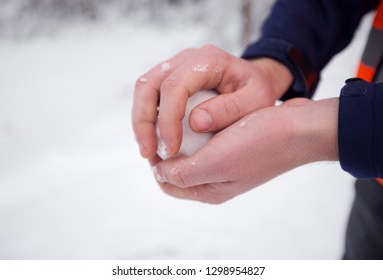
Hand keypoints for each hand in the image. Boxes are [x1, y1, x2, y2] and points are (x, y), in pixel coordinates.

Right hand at [132, 45, 292, 158]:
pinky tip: (153, 140)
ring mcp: (176, 66)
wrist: (256, 80)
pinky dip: (147, 119)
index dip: (167, 120)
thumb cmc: (257, 91)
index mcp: (207, 60)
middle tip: (148, 153)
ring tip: (147, 151)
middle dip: (143, 122)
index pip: (174, 87)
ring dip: (141, 121)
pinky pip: (149, 95)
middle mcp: (186, 59)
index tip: (170, 151)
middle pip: (148, 85)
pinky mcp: (170, 78)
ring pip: (143, 89)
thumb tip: (196, 123)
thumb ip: (229, 110)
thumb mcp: (255, 101)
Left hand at [151, 98, 338, 203]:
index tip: (154, 135)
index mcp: (209, 190)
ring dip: (179, 138)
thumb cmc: (261, 145)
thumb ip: (184, 172)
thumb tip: (158, 170)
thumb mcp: (218, 162)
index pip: (167, 183)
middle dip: (165, 149)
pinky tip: (195, 113)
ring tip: (175, 116)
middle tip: (162, 123)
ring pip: (190, 154)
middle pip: (177, 169)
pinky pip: (205, 141)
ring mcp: (226, 164)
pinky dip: (195, 130)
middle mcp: (215, 181)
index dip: (156, 162)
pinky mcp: (234, 147)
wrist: (299, 129)